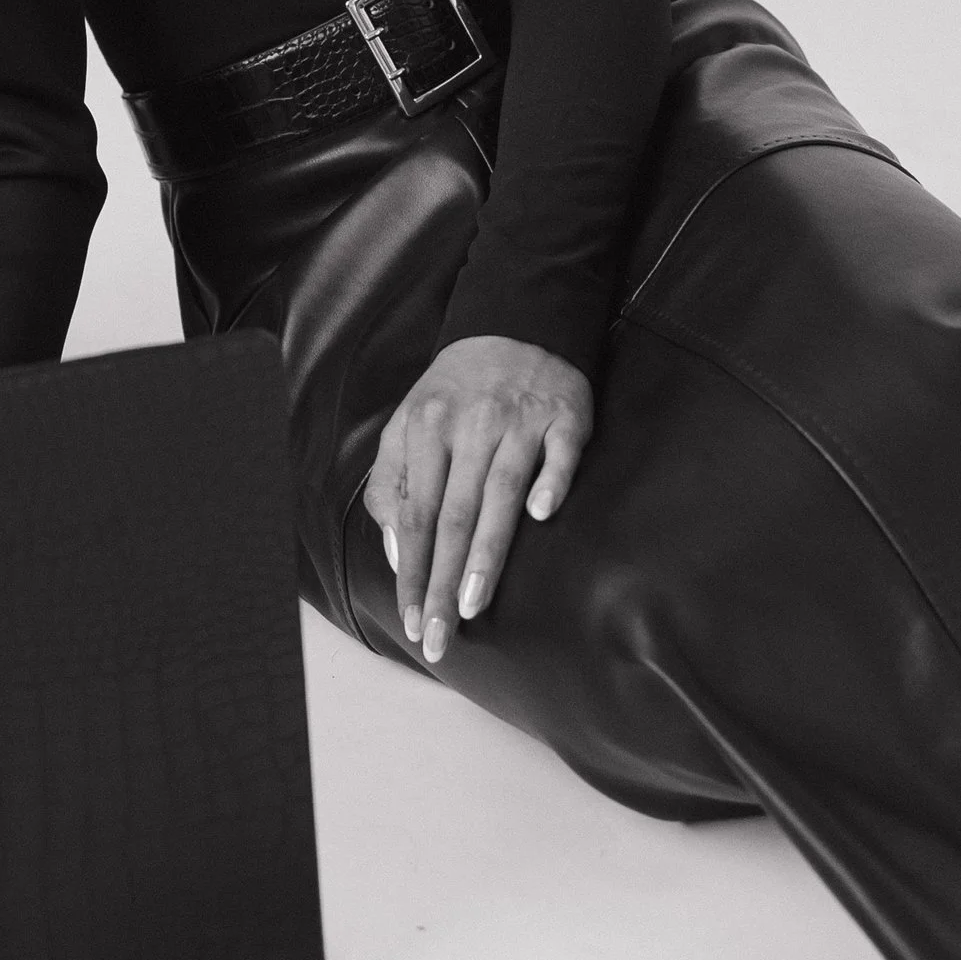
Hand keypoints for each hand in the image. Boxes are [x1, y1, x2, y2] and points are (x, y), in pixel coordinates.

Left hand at [365, 335, 592, 667]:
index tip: (410, 621)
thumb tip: (396, 554)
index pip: (414, 513)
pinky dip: (552, 482)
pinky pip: (560, 454)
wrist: (516, 324)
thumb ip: (394, 484)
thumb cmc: (456, 391)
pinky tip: (543, 517)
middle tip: (438, 635)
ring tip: (473, 603)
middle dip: (442, 581)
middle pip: (453, 514)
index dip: (411, 571)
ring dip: (486, 551)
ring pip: (500, 492)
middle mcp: (471, 427)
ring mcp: (521, 421)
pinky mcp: (566, 417)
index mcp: (426, 430)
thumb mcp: (409, 425)